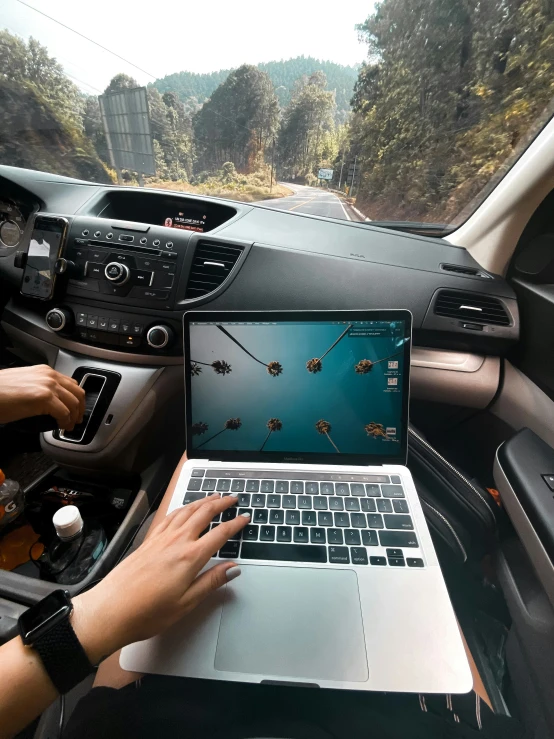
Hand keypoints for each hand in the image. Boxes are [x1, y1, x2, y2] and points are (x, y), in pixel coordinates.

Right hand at [0, 365, 84, 429]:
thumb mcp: (24, 383)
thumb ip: (39, 388)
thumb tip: (48, 402)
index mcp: (44, 371)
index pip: (70, 383)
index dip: (76, 398)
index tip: (76, 408)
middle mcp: (49, 376)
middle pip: (77, 392)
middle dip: (80, 408)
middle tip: (77, 419)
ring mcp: (48, 386)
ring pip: (74, 403)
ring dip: (74, 417)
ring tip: (69, 426)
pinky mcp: (44, 398)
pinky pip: (64, 413)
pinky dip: (66, 422)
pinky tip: (61, 427)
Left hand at [72, 494, 248, 663]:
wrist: (110, 610)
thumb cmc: (147, 612)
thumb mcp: (186, 603)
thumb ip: (211, 582)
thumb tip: (234, 569)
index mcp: (190, 557)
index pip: (219, 535)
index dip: (235, 524)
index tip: (245, 518)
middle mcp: (176, 542)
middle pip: (203, 514)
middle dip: (220, 504)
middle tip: (232, 498)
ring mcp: (160, 539)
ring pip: (185, 511)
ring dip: (202, 501)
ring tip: (213, 496)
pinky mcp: (148, 541)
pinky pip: (168, 517)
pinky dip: (181, 508)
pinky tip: (183, 509)